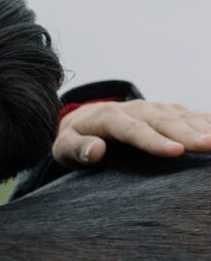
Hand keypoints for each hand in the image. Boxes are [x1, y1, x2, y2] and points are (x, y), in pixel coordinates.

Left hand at [53, 99, 210, 166]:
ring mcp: (154, 108)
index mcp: (107, 117)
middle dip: (188, 134)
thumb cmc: (74, 140)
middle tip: (209, 146)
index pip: (132, 130)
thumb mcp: (63, 147)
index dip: (154, 141)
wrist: (85, 120)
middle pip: (163, 121)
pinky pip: (192, 114)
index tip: (176, 151)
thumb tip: (95, 150)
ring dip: (203, 126)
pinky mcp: (168, 111)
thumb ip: (75, 149)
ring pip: (181, 116)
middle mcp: (134, 109)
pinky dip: (208, 121)